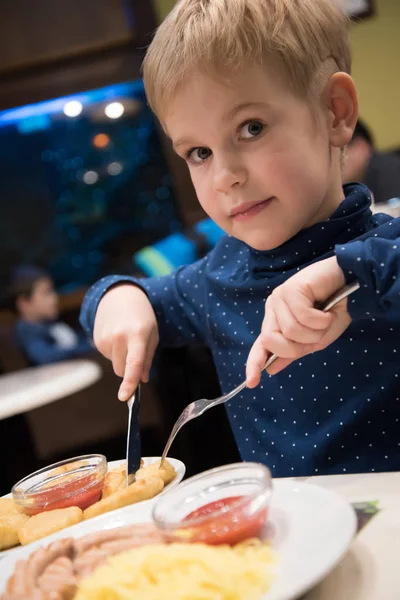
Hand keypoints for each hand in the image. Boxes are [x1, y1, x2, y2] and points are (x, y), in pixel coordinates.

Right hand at [93, 285, 158, 399]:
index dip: (130, 382)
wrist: (119, 295)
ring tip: (126, 338)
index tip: (125, 398)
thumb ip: (148, 358)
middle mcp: (119, 336)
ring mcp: (105, 338)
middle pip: (122, 370)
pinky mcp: (96, 340)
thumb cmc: (142, 316)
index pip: (134, 363)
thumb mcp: (152, 333)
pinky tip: (117, 337)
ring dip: (122, 359)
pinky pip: (108, 357)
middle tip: (136, 352)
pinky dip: (114, 353)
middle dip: (130, 370)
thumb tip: (142, 380)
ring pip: (115, 365)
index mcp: (138, 334)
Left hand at [246, 257, 349, 387]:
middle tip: (317, 333)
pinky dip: (321, 320)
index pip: (260, 345)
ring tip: (325, 319)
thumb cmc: (336, 310)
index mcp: (276, 321)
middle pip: (272, 341)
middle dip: (298, 346)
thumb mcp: (316, 339)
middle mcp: (274, 309)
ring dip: (315, 332)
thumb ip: (294, 351)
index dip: (254, 363)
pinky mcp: (291, 289)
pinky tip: (327, 310)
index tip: (252, 382)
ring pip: (290, 332)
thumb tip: (271, 369)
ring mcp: (280, 298)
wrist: (353, 285)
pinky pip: (303, 318)